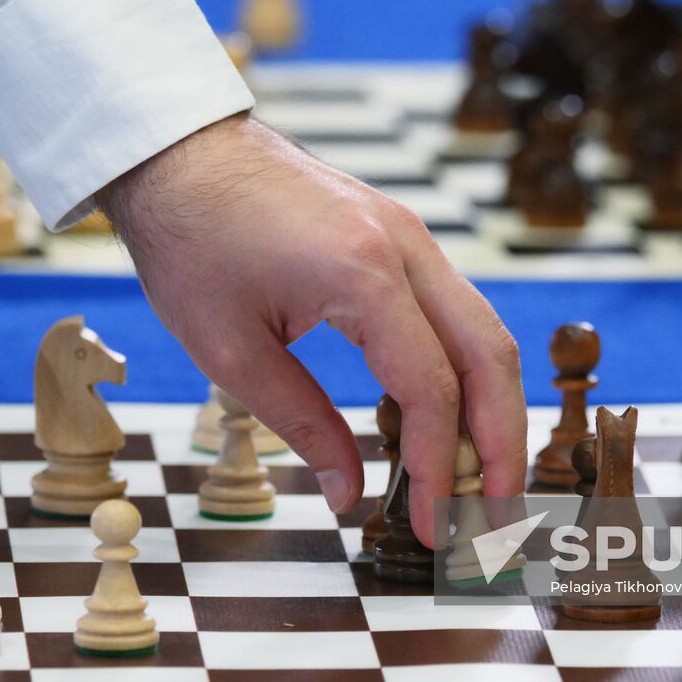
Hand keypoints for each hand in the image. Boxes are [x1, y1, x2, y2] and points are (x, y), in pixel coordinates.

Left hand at [99, 115, 525, 546]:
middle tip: (496, 516)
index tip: (433, 527)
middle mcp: (404, 247)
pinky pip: (455, 308)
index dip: (439, 468)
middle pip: (490, 356)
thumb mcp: (229, 349)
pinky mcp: (399, 235)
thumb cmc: (192, 240)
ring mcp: (409, 234)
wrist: (179, 154)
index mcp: (362, 273)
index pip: (432, 389)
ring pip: (484, 329)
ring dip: (494, 406)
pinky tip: (448, 416)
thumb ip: (301, 423)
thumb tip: (350, 492)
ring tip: (482, 476)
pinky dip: (466, 367)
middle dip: (501, 443)